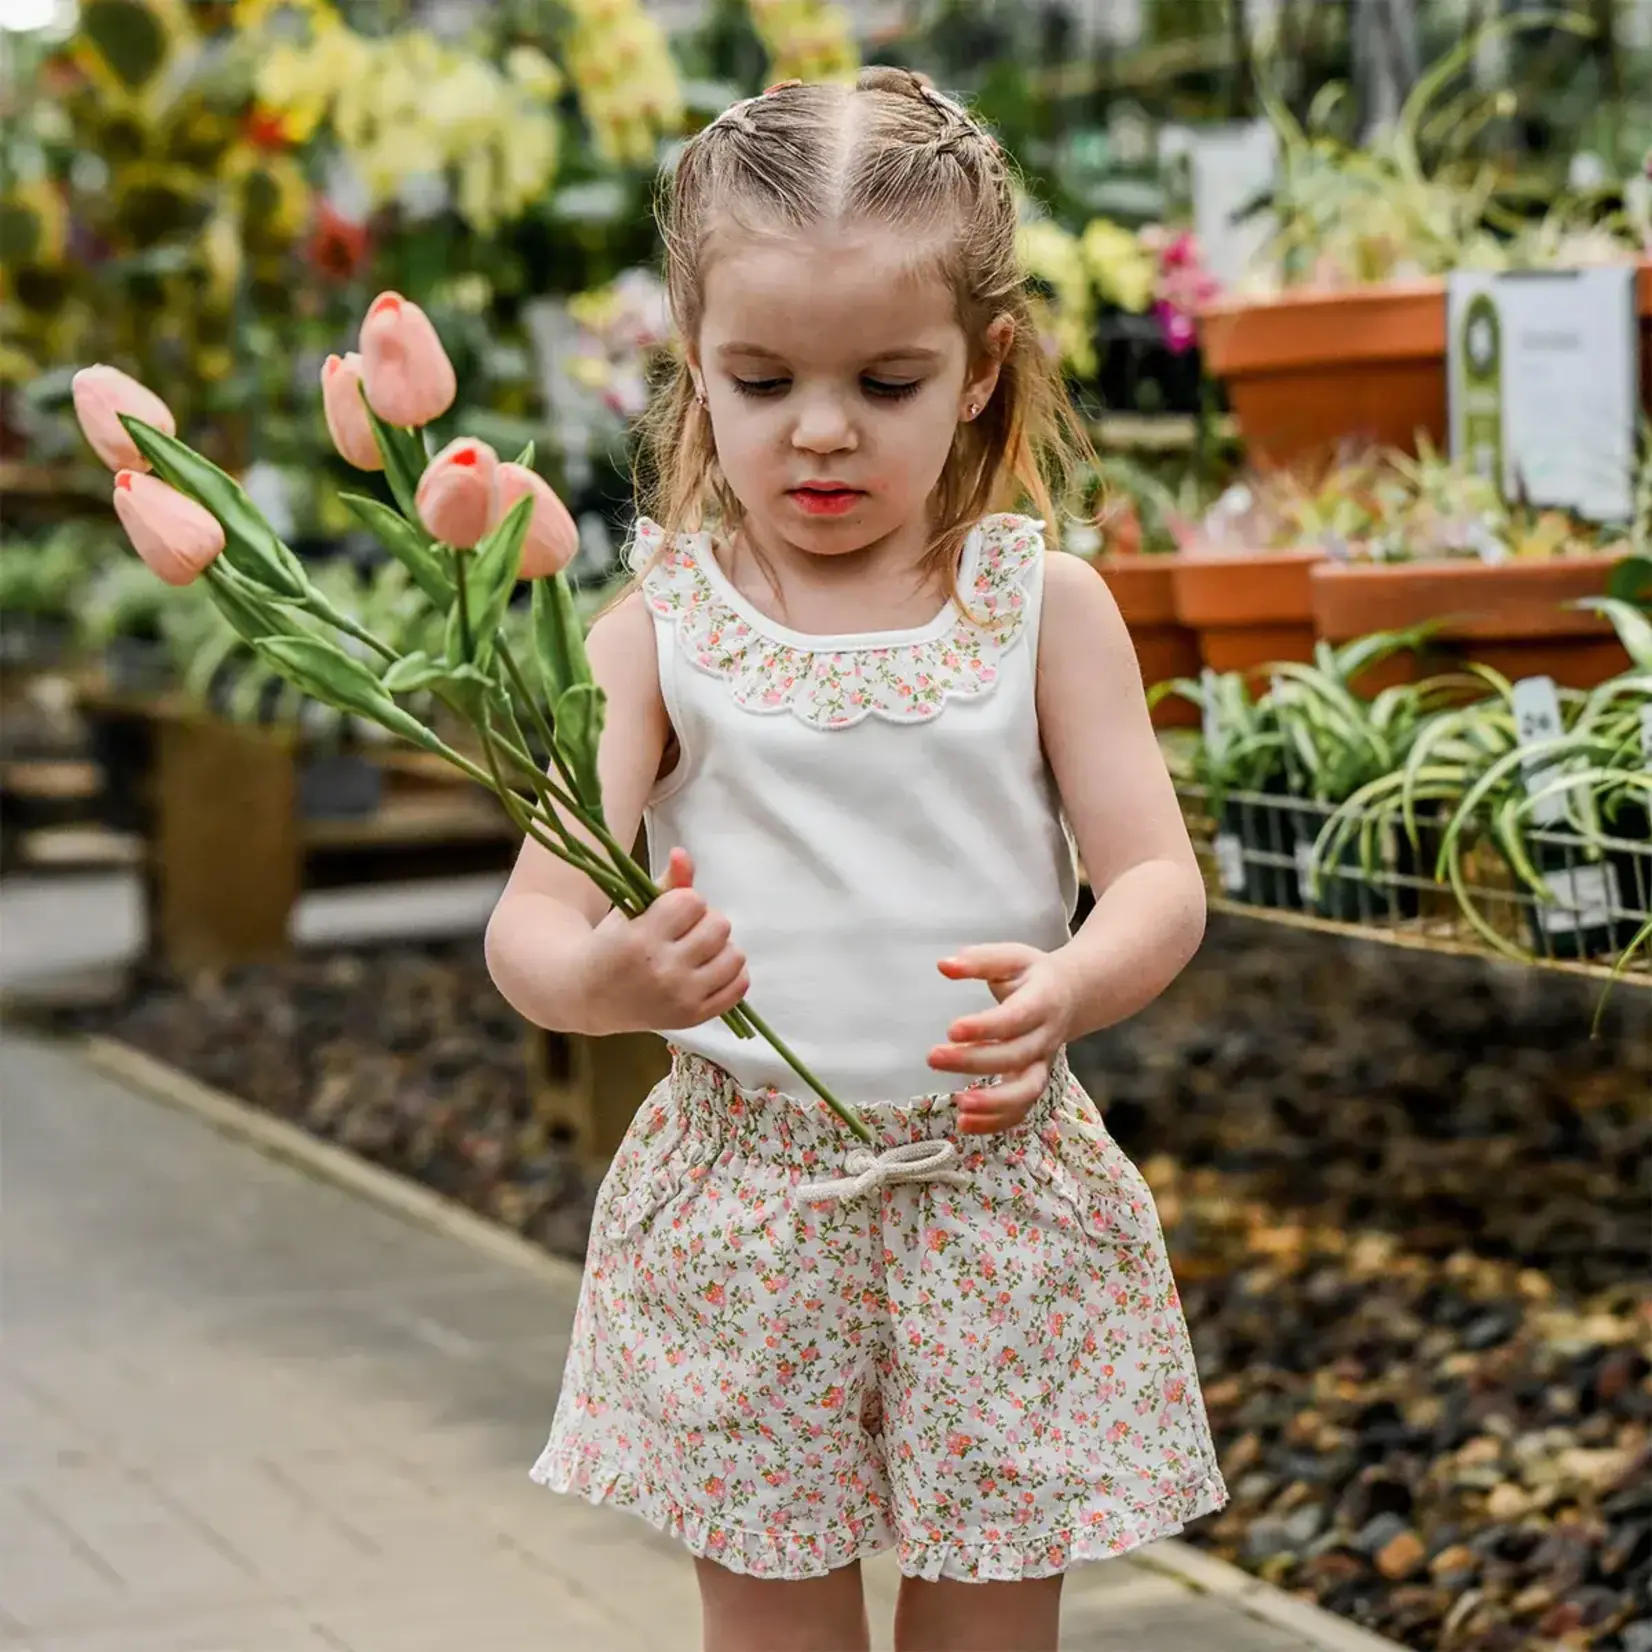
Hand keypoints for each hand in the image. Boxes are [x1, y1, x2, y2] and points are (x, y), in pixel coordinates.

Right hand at [578, 848, 748, 1034]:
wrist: (588, 997)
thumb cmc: (611, 946)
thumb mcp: (630, 909)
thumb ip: (664, 883)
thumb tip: (683, 854)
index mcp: (641, 939)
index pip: (692, 902)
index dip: (685, 901)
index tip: (671, 912)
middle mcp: (663, 970)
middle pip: (718, 926)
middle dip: (704, 921)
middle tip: (685, 931)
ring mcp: (681, 997)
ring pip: (734, 955)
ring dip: (720, 946)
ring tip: (698, 950)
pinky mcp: (694, 1017)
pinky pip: (739, 987)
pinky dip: (732, 972)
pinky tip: (712, 967)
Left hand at [929, 944, 1074, 1133]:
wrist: (1073, 995)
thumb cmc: (1034, 975)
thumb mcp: (1011, 958)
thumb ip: (979, 961)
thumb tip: (943, 965)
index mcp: (1042, 1002)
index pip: (1015, 1018)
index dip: (985, 1027)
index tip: (951, 1030)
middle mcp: (1045, 1037)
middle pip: (1015, 1057)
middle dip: (975, 1062)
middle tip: (934, 1057)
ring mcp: (1042, 1064)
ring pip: (1027, 1091)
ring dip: (994, 1104)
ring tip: (960, 1107)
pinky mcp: (1033, 1082)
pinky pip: (1021, 1110)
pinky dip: (996, 1123)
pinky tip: (964, 1125)